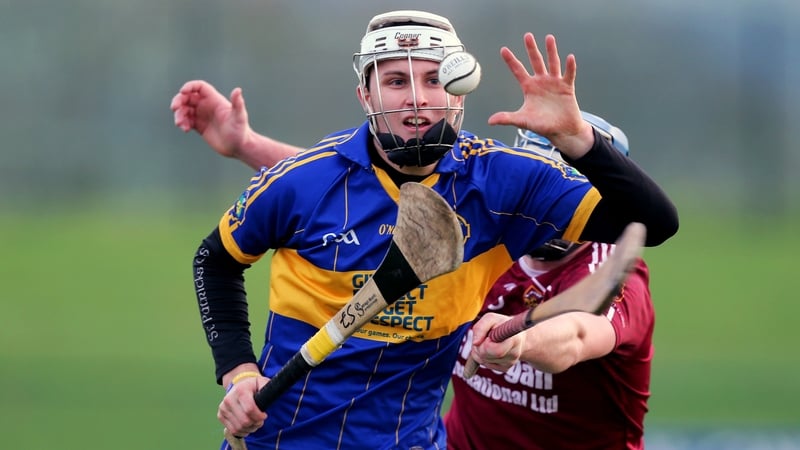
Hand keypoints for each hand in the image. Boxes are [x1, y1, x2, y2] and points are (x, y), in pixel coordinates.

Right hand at [170, 80, 251, 158]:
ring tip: (180, 124)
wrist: (238, 147)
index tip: (182, 92)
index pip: (200, 87)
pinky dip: (182, 123)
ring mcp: (202, 116)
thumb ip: (237, 104)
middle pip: (188, 97)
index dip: (190, 86)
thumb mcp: (239, 117)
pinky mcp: (199, 126)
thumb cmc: (240, 131)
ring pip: (185, 110)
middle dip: (179, 100)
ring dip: (179, 114)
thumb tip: (238, 90)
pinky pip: (186, 121)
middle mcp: (207, 106)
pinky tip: (185, 129)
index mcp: (215, 100)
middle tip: (174, 108)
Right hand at [218, 375, 268, 438]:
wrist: (239, 385)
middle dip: (256, 423)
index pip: (250, 409)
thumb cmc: (253, 386)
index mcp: (240, 390)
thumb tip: (269, 398)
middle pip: (244, 421)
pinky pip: (232, 430)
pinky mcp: (220, 415)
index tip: (264, 415)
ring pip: (238, 428)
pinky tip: (247, 426)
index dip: (259, 416)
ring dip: (250, 428)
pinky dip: (242, 431)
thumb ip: (267, 388)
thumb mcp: (262, 383)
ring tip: (254, 422)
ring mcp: (223, 408)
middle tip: (260, 420)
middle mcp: (229, 399)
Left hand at [469, 312, 525, 371]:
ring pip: (483, 360)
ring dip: (480, 350)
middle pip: (485, 355)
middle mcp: (514, 353)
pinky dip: (483, 356)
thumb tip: (475, 343)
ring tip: (489, 341)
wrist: (515, 333)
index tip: (488, 338)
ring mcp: (510, 363)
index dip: (487, 345)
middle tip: (486, 337)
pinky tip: (491, 349)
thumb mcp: (490, 318)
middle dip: (479, 346)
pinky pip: (485, 364)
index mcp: (514, 340)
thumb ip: (480, 327)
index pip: (497, 351)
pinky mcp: (504, 368)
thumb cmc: (501, 324)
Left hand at [488, 33, 593, 158]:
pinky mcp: (566, 87)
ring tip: (549, 38)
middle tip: (527, 36)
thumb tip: (490, 121)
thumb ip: (507, 118)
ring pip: (552, 63)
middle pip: (536, 61)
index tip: (503, 49)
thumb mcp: (523, 121)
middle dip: (531, 49)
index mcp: (529, 87)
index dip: (511, 60)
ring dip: (551, 51)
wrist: (561, 130)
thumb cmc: (542, 125)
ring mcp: (554, 83)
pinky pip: (568, 74)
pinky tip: (569, 57)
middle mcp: (541, 82)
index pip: (518, 71)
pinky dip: (569, 67)